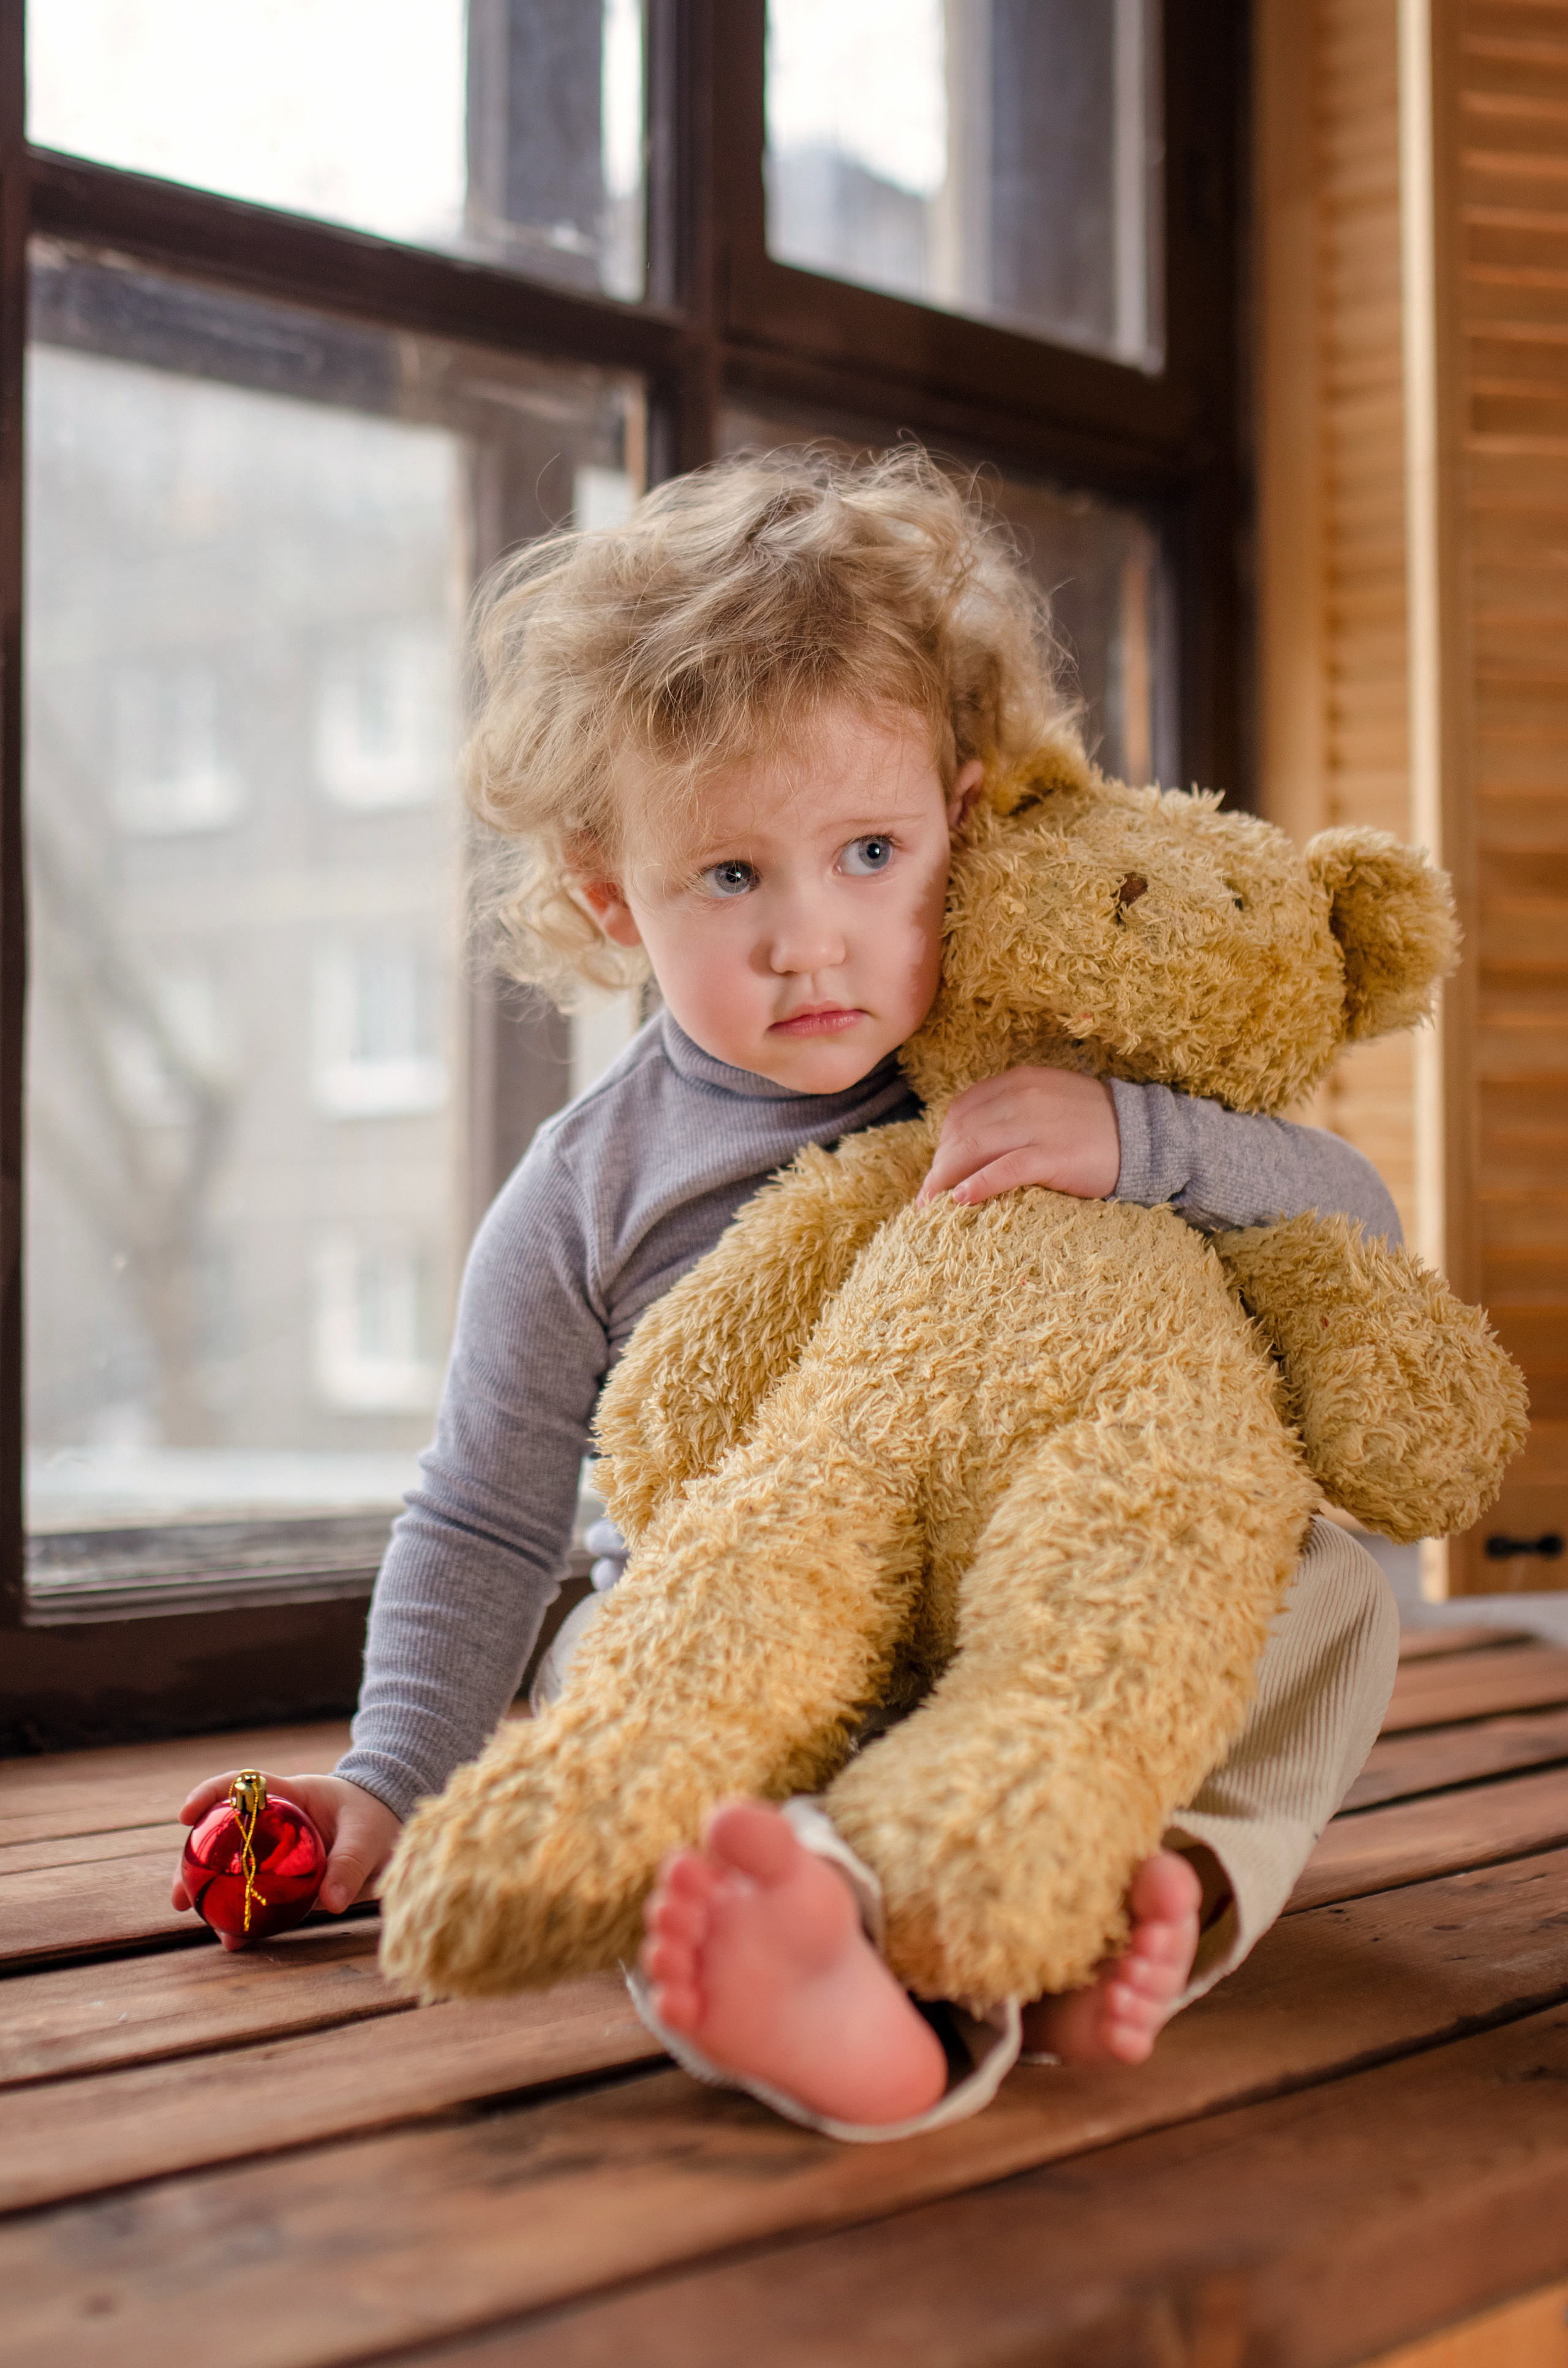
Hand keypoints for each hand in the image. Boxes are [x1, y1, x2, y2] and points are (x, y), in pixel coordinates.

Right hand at [171, 1769, 402, 1950]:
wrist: (387, 1824)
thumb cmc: (373, 1815)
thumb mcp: (366, 1834)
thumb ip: (350, 1862)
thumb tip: (331, 1904)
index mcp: (290, 1795)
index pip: (242, 1784)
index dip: (210, 1794)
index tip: (185, 1815)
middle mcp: (273, 1822)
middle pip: (221, 1835)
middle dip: (193, 1862)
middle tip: (179, 1894)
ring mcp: (275, 1851)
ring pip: (233, 1870)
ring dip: (212, 1895)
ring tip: (198, 1920)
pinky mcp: (285, 1877)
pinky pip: (258, 1895)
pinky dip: (245, 1916)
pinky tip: (236, 1939)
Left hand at [917, 1066, 1120, 1208]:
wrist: (1147, 1137)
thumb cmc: (1096, 1127)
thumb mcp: (1050, 1101)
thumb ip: (1015, 1109)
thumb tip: (975, 1136)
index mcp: (1019, 1081)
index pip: (961, 1110)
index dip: (941, 1143)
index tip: (936, 1170)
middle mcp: (1023, 1096)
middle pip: (961, 1133)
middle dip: (938, 1166)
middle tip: (926, 1198)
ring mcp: (1038, 1124)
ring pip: (974, 1150)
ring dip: (946, 1180)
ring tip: (933, 1206)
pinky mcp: (1054, 1154)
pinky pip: (1004, 1169)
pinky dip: (978, 1184)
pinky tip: (961, 1200)